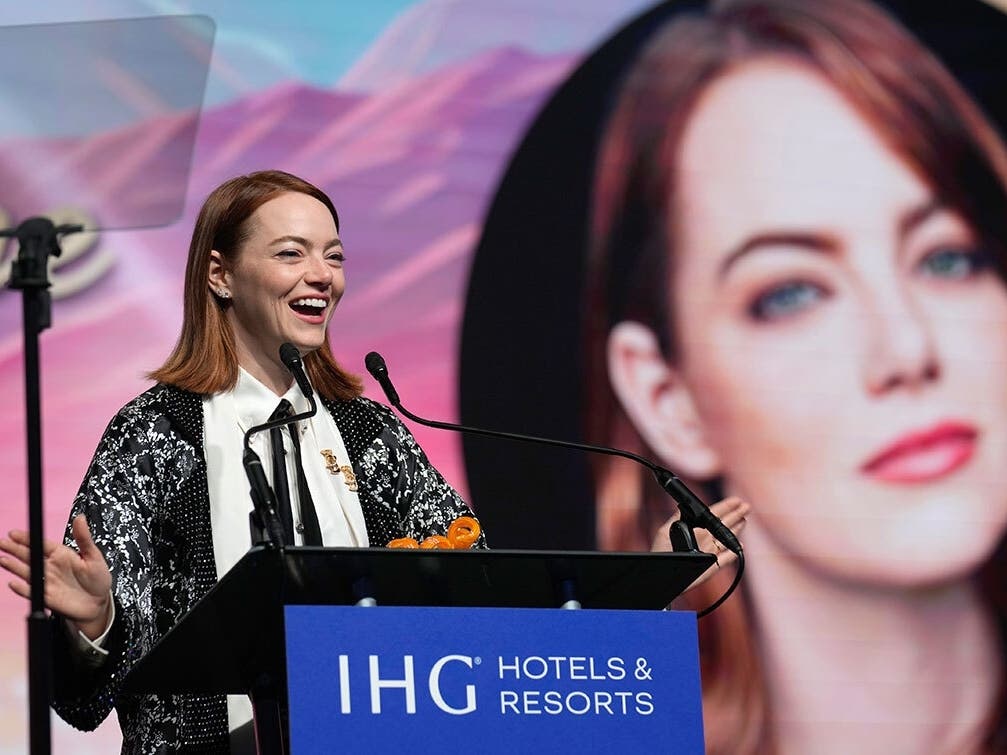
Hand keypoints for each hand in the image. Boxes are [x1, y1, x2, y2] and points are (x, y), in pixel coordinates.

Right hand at [0, 514, 112, 639]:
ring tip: (2, 559)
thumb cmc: (98, 578)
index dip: (28, 539)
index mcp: (62, 555)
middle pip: (29, 556)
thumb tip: (80, 518)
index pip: (41, 544)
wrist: (99, 603)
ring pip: (27, 572)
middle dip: (14, 549)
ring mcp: (47, 582)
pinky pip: (32, 592)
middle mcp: (51, 567)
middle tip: (1, 542)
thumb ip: (84, 538)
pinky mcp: (47, 597)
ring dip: (14, 566)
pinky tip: (13, 584)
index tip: (14, 533)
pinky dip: (23, 589)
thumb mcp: (94, 556)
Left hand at [651, 496, 749, 592]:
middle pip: (723, 525)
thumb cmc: (660, 553)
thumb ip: (677, 518)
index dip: (725, 507)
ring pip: (727, 539)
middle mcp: (704, 539)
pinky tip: (740, 545)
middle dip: (735, 515)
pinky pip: (726, 559)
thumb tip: (686, 506)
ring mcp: (709, 552)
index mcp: (695, 529)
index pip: (713, 516)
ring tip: (744, 518)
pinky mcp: (712, 566)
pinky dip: (734, 553)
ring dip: (736, 529)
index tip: (735, 500)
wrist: (661, 574)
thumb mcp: (665, 531)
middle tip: (746, 506)